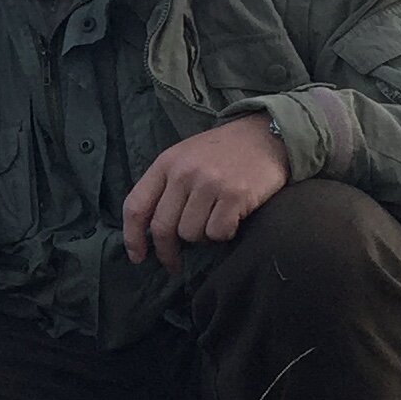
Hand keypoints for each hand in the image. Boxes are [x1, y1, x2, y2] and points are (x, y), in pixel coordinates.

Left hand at [122, 118, 288, 268]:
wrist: (268, 135)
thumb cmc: (223, 153)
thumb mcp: (186, 157)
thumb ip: (166, 187)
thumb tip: (150, 232)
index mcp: (166, 163)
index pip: (136, 206)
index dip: (132, 237)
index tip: (138, 257)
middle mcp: (184, 172)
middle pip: (163, 228)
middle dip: (167, 252)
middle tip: (175, 264)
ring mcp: (210, 183)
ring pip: (191, 234)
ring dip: (202, 237)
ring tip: (214, 220)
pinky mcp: (235, 195)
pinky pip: (218, 233)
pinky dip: (224, 233)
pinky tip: (232, 218)